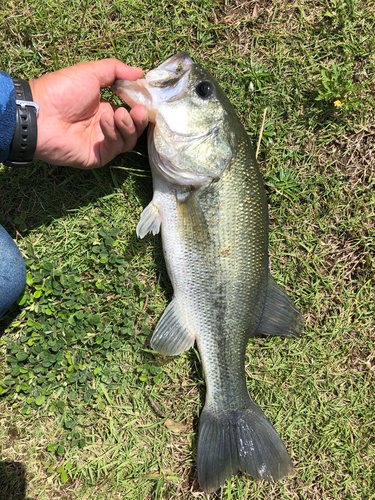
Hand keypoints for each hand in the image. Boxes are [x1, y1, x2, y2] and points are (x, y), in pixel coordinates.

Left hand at [29, 59, 147, 168]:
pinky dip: (114, 134)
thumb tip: (140, 73)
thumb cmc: (62, 90)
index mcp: (104, 108)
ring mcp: (102, 143)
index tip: (147, 99)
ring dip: (127, 126)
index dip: (140, 106)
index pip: (131, 111)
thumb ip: (116, 70)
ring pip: (128, 139)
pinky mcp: (98, 156)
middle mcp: (105, 127)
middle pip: (134, 128)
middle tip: (139, 110)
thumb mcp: (90, 72)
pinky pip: (115, 147)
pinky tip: (105, 121)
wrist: (41, 113)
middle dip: (139, 119)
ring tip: (118, 115)